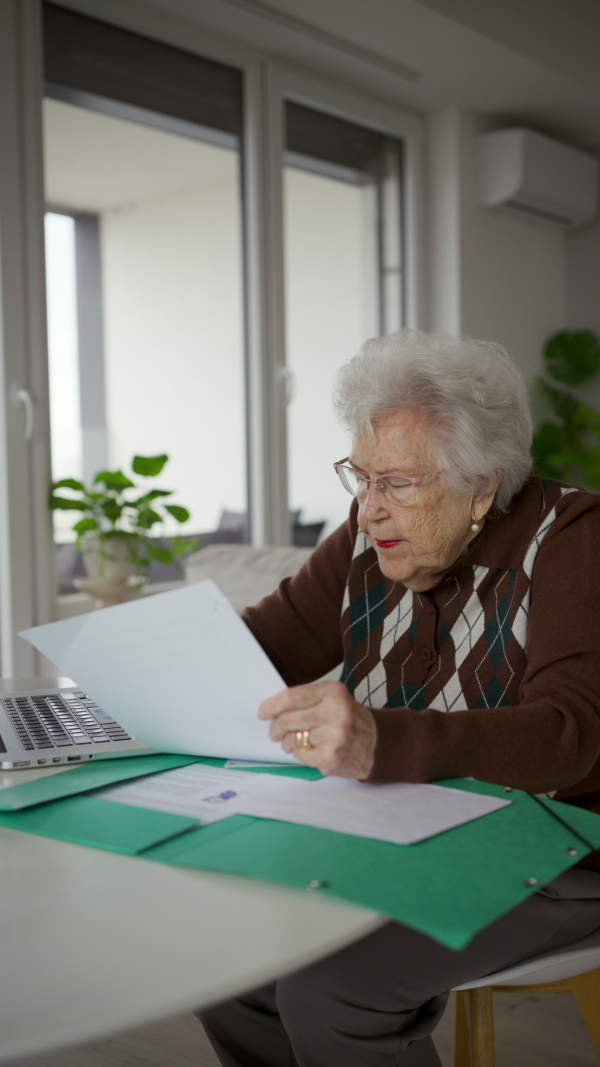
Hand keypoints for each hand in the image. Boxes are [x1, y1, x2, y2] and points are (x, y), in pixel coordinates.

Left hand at [258, 681, 376, 778]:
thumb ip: (307, 699)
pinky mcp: (331, 758)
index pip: (291, 697)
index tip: (263, 712)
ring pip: (291, 739)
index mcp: (333, 692)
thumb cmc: (350, 718)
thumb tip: (272, 709)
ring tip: (297, 741)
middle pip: (286, 720)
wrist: (379, 744)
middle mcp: (335, 713)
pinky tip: (313, 750)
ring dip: (287, 742)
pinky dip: (301, 754)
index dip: (271, 706)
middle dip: (275, 728)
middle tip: (274, 731)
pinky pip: (300, 756)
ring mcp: (334, 737)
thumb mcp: (335, 698)